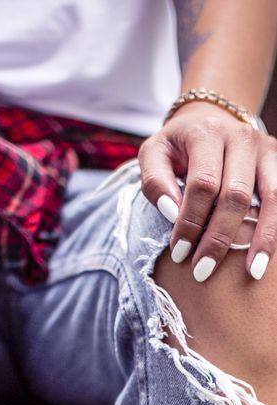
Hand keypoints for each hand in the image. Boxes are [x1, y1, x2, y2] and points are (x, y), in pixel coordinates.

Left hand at [138, 103, 276, 280]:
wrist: (209, 120)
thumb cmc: (177, 147)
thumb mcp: (153, 154)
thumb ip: (154, 182)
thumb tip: (171, 212)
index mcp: (207, 133)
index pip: (203, 184)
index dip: (191, 222)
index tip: (179, 253)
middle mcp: (241, 137)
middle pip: (235, 195)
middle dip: (218, 237)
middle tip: (202, 271)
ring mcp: (266, 149)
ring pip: (270, 197)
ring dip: (261, 238)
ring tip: (252, 272)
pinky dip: (275, 229)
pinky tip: (265, 257)